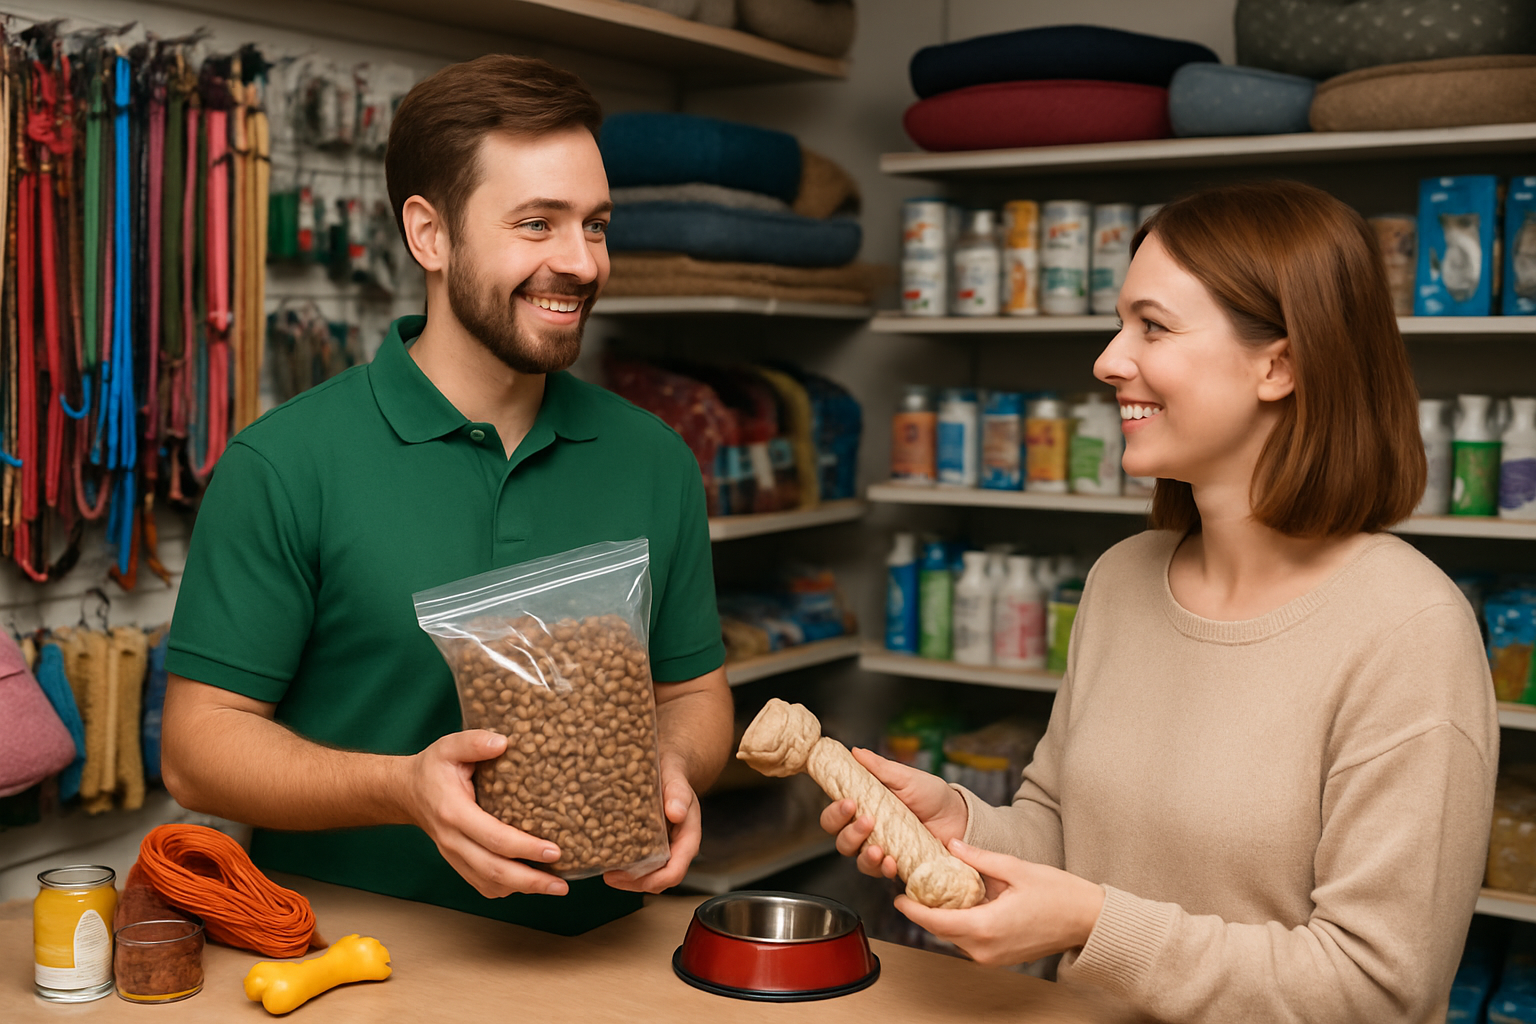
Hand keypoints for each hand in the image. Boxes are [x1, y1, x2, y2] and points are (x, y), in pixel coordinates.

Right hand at [403, 730, 568, 898]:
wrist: (407, 792)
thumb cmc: (432, 769)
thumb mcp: (448, 747)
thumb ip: (474, 742)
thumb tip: (503, 742)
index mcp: (454, 813)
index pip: (494, 838)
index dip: (526, 848)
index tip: (555, 851)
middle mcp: (452, 841)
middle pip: (494, 870)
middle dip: (531, 881)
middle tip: (562, 885)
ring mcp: (453, 856)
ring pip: (489, 883)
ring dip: (523, 888)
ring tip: (554, 886)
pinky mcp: (458, 863)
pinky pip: (482, 884)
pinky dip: (507, 888)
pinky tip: (529, 883)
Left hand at [604, 754, 699, 892]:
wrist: (668, 766)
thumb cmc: (673, 773)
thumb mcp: (676, 779)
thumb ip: (678, 793)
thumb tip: (676, 812)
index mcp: (688, 837)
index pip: (675, 871)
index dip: (655, 880)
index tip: (631, 877)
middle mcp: (677, 847)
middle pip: (659, 880)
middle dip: (635, 883)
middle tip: (610, 877)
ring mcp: (663, 848)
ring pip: (648, 876)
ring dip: (628, 880)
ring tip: (605, 872)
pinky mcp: (649, 844)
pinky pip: (640, 864)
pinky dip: (625, 866)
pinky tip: (608, 859)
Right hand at [819, 747, 969, 879]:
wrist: (960, 819)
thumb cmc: (932, 796)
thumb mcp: (907, 778)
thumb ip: (880, 768)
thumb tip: (856, 752)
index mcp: (866, 806)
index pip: (836, 813)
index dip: (835, 811)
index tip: (848, 802)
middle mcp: (868, 830)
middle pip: (840, 838)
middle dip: (847, 832)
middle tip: (866, 821)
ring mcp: (881, 848)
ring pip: (856, 858)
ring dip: (863, 854)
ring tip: (878, 848)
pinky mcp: (896, 865)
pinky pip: (880, 872)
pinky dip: (882, 868)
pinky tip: (891, 862)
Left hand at [895, 839, 1104, 966]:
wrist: (1088, 920)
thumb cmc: (1058, 894)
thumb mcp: (1016, 868)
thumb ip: (979, 858)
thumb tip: (950, 845)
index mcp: (987, 927)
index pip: (936, 923)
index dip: (913, 910)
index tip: (898, 895)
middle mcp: (985, 949)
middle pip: (941, 931)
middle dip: (924, 911)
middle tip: (912, 886)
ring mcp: (993, 957)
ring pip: (954, 938)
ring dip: (942, 918)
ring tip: (932, 891)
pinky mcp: (999, 958)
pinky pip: (970, 941)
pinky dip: (960, 924)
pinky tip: (959, 903)